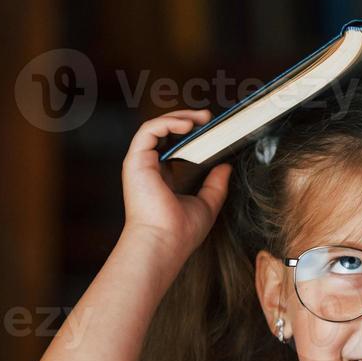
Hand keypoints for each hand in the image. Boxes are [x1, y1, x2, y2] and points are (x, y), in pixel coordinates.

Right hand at [121, 108, 230, 258]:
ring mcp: (140, 163)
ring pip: (155, 127)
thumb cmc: (180, 232)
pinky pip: (148, 130)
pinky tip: (187, 125)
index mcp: (161, 177)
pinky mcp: (136, 160)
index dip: (190, 133)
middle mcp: (148, 168)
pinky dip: (167, 122)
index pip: (172, 145)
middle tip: (208, 118)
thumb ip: (215, 184)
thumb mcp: (206, 203)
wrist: (165, 243)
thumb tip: (225, 166)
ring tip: (201, 118)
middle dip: (186, 119)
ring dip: (179, 117)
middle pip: (164, 132)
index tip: (210, 128)